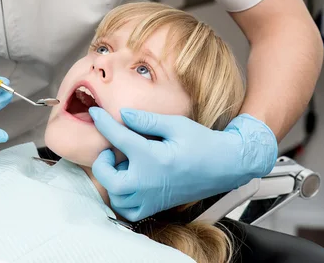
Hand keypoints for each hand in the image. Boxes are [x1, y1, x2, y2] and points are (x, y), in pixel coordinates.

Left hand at [89, 107, 277, 220]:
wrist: (226, 166)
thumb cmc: (203, 143)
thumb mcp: (176, 124)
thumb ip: (147, 120)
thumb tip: (123, 115)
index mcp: (153, 158)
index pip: (118, 138)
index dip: (103, 123)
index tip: (96, 114)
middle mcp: (149, 183)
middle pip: (108, 178)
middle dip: (102, 163)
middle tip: (109, 150)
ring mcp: (152, 198)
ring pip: (116, 197)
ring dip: (111, 180)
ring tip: (121, 165)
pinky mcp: (156, 206)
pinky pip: (128, 210)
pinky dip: (121, 198)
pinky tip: (128, 181)